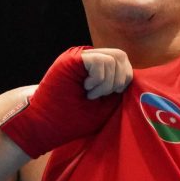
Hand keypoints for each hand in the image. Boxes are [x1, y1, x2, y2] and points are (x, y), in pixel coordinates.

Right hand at [0, 46, 130, 160]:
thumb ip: (118, 88)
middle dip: (118, 80)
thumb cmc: (72, 118)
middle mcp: (88, 58)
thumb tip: (135, 76)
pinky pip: (101, 61)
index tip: (106, 98)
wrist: (44, 124)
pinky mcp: (72, 59)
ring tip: (88, 94)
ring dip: (106, 83)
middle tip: (99, 96)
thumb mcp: (104, 104)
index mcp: (97, 68)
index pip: (123, 64)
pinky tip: (85, 89)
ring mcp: (79, 56)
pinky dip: (99, 80)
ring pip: (114, 59)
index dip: (123, 80)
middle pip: (121, 57)